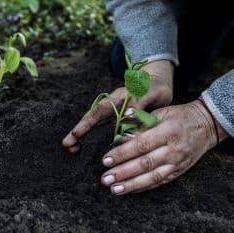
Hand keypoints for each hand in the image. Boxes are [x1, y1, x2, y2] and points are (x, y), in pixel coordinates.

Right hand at [62, 60, 173, 152]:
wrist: (157, 84)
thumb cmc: (154, 88)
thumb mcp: (152, 92)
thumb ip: (140, 102)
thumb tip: (127, 115)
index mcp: (118, 97)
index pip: (101, 109)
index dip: (89, 121)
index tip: (77, 133)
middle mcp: (111, 105)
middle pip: (91, 118)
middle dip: (78, 131)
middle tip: (66, 144)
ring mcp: (112, 113)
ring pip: (93, 124)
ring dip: (81, 136)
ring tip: (71, 148)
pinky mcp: (116, 120)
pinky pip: (101, 128)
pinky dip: (92, 137)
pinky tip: (84, 148)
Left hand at [100, 100, 228, 193]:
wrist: (206, 125)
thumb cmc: (178, 116)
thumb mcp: (160, 113)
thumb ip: (140, 124)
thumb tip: (120, 135)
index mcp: (168, 131)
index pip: (141, 144)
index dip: (122, 153)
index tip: (106, 160)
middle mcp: (174, 149)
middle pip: (145, 163)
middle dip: (123, 172)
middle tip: (105, 178)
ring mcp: (177, 163)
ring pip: (152, 177)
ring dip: (131, 185)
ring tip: (114, 189)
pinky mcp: (179, 172)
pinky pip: (160, 182)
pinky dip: (143, 187)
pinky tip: (129, 190)